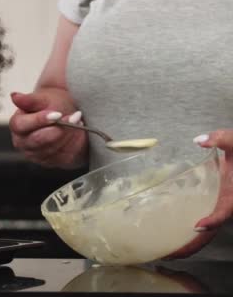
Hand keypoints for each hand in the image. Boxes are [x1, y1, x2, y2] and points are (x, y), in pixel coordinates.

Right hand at [8, 89, 87, 167]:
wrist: (65, 114)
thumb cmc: (51, 105)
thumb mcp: (42, 99)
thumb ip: (29, 100)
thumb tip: (14, 96)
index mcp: (17, 125)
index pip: (21, 125)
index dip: (39, 120)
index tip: (56, 114)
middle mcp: (22, 142)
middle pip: (37, 140)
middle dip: (57, 129)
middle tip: (74, 117)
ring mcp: (35, 154)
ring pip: (52, 148)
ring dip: (67, 135)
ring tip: (77, 121)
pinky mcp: (50, 162)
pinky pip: (63, 156)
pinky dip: (73, 143)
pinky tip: (77, 132)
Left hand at [165, 129, 232, 258]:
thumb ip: (221, 139)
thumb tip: (200, 140)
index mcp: (232, 194)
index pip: (225, 211)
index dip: (213, 220)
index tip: (197, 226)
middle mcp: (227, 203)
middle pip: (212, 229)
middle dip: (193, 244)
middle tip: (170, 254)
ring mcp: (221, 206)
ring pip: (207, 230)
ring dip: (190, 243)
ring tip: (167, 252)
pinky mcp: (216, 205)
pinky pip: (205, 224)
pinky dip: (192, 234)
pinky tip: (175, 236)